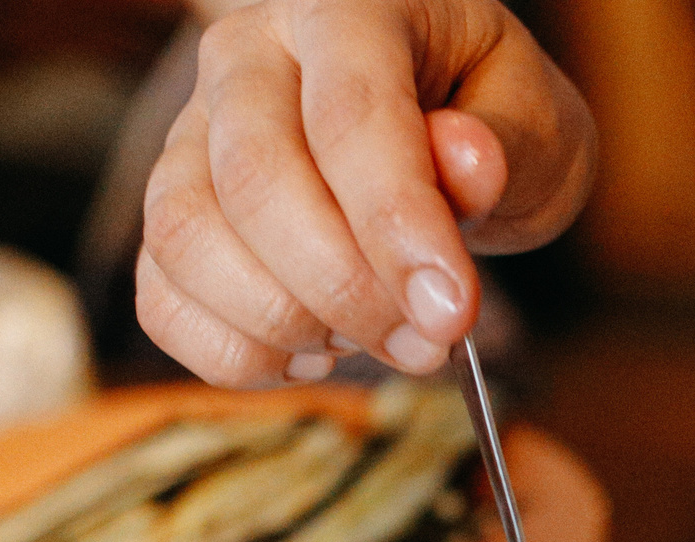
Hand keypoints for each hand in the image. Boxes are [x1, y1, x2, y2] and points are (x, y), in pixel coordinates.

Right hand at [138, 0, 594, 386]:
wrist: (431, 120)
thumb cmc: (485, 117)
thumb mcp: (532, 118)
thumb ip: (504, 143)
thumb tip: (466, 164)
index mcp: (344, 7)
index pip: (348, 115)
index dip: (395, 224)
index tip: (449, 311)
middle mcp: (246, 56)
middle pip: (254, 182)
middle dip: (346, 291)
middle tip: (428, 342)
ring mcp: (191, 133)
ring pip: (187, 240)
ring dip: (286, 326)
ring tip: (373, 340)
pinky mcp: (172, 211)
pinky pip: (162, 298)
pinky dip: (236, 353)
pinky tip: (312, 351)